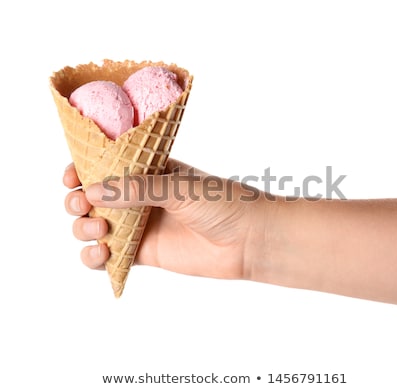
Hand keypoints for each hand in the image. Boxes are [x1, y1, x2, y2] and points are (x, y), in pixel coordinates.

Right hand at [63, 159, 266, 279]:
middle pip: (93, 198)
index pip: (105, 167)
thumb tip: (92, 192)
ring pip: (95, 226)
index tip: (72, 177)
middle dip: (76, 200)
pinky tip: (100, 253)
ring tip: (97, 229)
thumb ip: (137, 189)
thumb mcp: (178, 187)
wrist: (248, 238)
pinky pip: (109, 256)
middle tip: (80, 204)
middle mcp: (139, 197)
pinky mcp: (144, 253)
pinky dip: (95, 257)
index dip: (83, 170)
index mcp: (147, 171)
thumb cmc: (221, 202)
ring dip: (83, 228)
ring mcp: (140, 225)